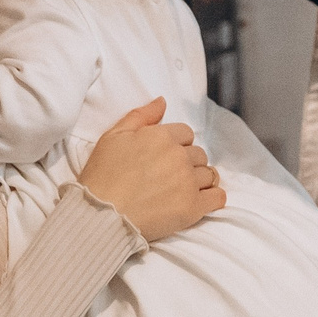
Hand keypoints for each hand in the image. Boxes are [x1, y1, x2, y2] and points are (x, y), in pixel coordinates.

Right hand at [76, 98, 223, 242]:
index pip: (185, 134)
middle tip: (169, 176)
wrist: (100, 215)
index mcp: (162, 136)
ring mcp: (188, 182)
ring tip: (180, 190)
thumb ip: (141, 115)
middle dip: (187, 162)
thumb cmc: (102, 176)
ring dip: (198, 180)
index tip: (163, 158)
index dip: (176, 144)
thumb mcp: (113, 136)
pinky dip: (213, 198)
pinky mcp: (192, 207)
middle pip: (198, 154)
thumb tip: (162, 102)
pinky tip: (202, 201)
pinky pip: (217, 198)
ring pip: (208, 175)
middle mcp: (179, 156)